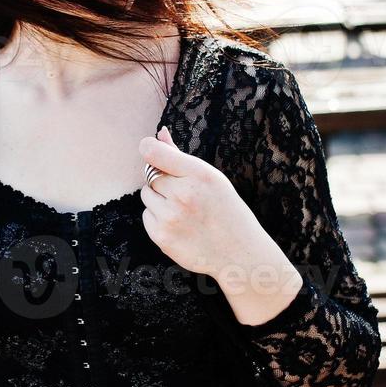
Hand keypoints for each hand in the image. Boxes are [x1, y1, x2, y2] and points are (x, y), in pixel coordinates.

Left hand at [138, 126, 281, 282]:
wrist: (238, 253)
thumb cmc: (226, 210)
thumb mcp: (211, 178)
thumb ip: (180, 156)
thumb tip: (160, 133)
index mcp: (199, 175)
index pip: (155, 152)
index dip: (148, 148)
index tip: (149, 149)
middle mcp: (183, 195)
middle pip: (151, 175)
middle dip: (163, 182)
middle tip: (184, 194)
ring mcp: (170, 218)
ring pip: (147, 196)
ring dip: (159, 200)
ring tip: (184, 211)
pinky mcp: (161, 237)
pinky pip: (147, 217)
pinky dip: (158, 219)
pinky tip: (180, 225)